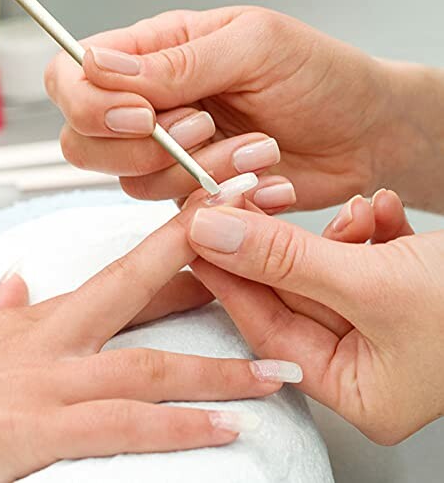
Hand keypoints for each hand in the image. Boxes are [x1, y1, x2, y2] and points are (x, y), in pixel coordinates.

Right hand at [0, 203, 299, 482]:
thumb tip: (16, 280)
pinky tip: (225, 429)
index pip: (126, 275)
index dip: (177, 248)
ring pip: (147, 366)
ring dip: (217, 370)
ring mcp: (47, 386)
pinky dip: (177, 428)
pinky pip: (122, 426)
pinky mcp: (33, 434)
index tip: (221, 231)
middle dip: (205, 272)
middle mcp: (53, 343)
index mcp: (46, 320)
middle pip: (138, 291)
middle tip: (266, 263)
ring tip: (273, 374)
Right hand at [45, 6, 443, 210]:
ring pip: (134, 182)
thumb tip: (97, 63)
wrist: (361, 133)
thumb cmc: (318, 75)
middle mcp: (153, 108)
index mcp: (157, 55)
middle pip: (85, 142)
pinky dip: (219, 197)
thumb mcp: (253, 47)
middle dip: (140, 148)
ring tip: (257, 150)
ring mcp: (171, 156)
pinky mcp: (195, 193)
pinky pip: (178, 210)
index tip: (144, 115)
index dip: (89, 103)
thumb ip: (176, 62)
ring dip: (195, 172)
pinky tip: (264, 179)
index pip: (72, 77)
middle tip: (204, 126)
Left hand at [185, 188, 443, 443]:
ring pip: (325, 271)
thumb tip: (212, 232)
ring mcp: (383, 324)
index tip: (195, 238)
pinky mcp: (399, 288)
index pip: (268, 329)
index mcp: (358, 389)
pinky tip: (381, 209)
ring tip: (353, 211)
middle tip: (236, 205)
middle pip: (292, 297)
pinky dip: (367, 229)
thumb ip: (286, 258)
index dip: (229, 279)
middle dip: (273, 247)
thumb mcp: (375, 282)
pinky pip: (362, 257)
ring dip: (330, 233)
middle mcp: (366, 361)